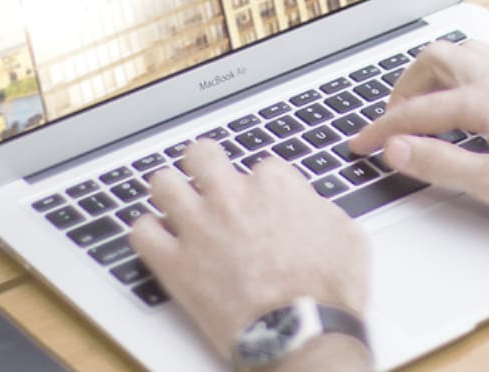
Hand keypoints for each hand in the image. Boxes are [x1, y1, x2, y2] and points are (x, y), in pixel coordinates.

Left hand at [128, 142, 370, 368]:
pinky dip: (147, 233)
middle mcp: (231, 199)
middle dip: (204, 164)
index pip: (260, 165)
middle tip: (207, 178)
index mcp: (274, 187)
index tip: (261, 200)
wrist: (301, 334)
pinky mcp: (174, 264)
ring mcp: (198, 228)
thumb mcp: (347, 237)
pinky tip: (158, 239)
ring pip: (162, 183)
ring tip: (175, 202)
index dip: (260, 185)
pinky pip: (141, 232)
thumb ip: (320, 209)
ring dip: (170, 191)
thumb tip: (309, 207)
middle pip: (202, 155)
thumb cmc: (327, 293)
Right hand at [347, 40, 488, 226]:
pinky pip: (485, 61)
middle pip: (435, 60)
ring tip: (421, 107)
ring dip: (433, 75)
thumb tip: (397, 149)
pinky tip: (464, 102)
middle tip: (391, 121)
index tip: (362, 145)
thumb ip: (440, 163)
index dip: (382, 130)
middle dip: (404, 87)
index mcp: (485, 98)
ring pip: (463, 53)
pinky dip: (460, 74)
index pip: (417, 110)